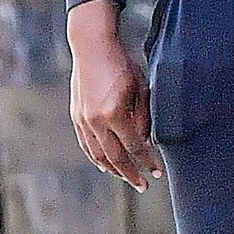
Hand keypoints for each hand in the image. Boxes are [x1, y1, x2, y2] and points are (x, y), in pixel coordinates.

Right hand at [68, 0, 163, 189]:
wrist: (92, 48)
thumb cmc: (121, 65)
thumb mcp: (140, 89)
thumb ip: (143, 118)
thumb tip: (145, 142)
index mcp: (115, 113)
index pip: (135, 146)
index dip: (147, 161)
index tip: (157, 171)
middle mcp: (96, 121)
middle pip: (115, 157)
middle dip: (131, 174)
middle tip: (143, 185)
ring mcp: (83, 120)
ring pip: (99, 155)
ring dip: (114, 170)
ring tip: (127, 177)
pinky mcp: (77, 117)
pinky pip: (87, 145)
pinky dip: (97, 158)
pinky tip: (106, 166)